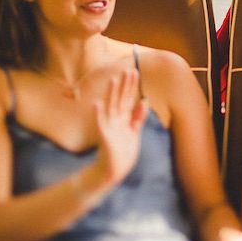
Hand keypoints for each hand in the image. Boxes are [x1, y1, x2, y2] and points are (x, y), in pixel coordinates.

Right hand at [93, 69, 148, 185]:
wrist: (114, 170)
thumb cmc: (124, 152)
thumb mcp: (134, 132)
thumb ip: (138, 118)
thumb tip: (144, 101)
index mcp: (123, 118)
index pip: (128, 98)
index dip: (131, 86)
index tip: (135, 72)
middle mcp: (115, 120)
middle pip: (120, 99)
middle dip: (124, 85)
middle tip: (128, 70)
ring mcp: (109, 127)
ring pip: (111, 107)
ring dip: (111, 94)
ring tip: (112, 80)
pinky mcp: (104, 136)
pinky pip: (100, 124)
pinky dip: (99, 114)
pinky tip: (97, 103)